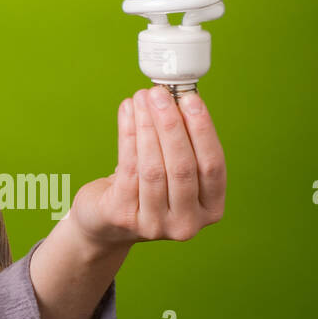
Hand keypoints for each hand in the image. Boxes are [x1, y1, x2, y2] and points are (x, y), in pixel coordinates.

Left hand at [68, 86, 226, 249]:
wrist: (104, 221)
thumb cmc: (144, 189)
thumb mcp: (171, 171)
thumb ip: (179, 143)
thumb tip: (175, 97)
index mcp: (210, 209)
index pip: (213, 166)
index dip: (203, 130)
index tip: (190, 98)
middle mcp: (187, 223)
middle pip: (183, 167)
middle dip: (171, 124)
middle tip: (160, 93)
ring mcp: (155, 224)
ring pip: (153, 167)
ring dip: (147, 126)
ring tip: (141, 97)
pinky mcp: (124, 216)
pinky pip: (128, 168)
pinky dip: (129, 134)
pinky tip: (128, 112)